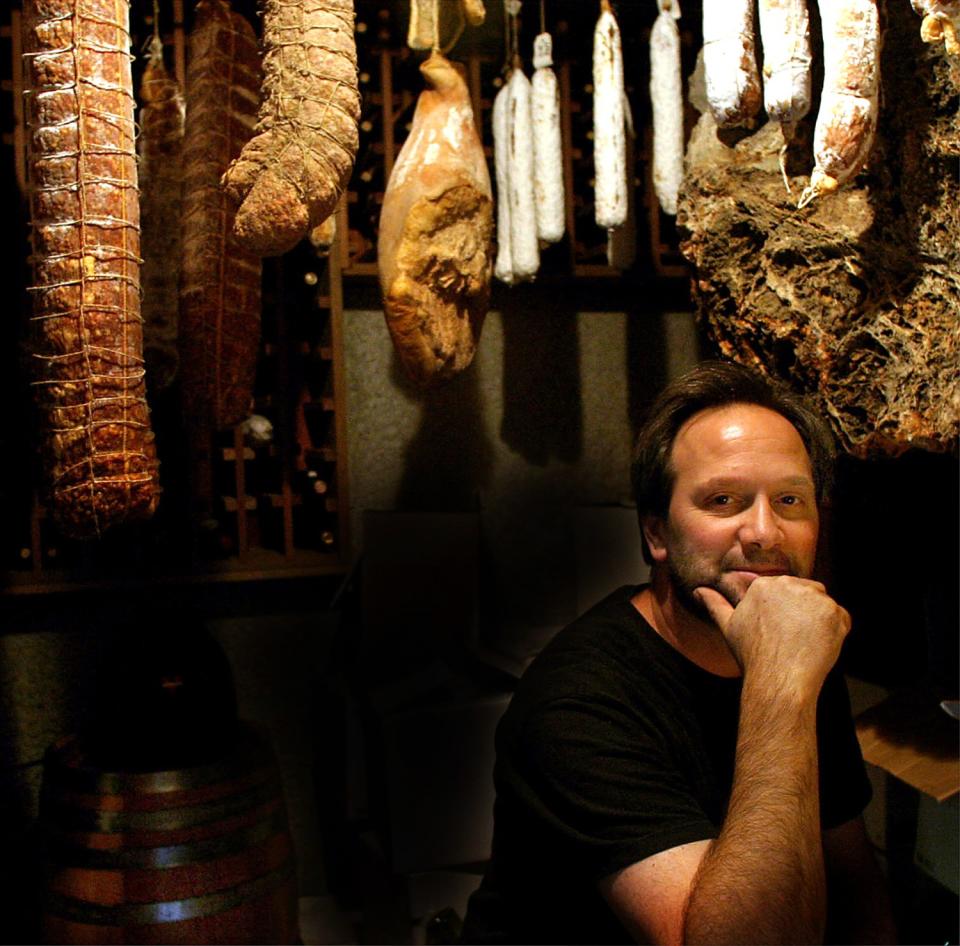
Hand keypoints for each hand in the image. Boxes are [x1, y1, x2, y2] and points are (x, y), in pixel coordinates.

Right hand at [695, 576, 850, 701]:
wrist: (778, 679)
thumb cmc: (752, 654)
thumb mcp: (728, 626)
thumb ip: (714, 603)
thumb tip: (697, 590)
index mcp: (764, 585)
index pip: (784, 590)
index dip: (785, 612)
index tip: (781, 632)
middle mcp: (790, 585)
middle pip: (805, 592)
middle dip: (803, 612)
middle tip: (793, 639)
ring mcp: (815, 598)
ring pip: (823, 604)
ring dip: (819, 621)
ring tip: (804, 643)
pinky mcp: (835, 613)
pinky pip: (841, 618)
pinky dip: (835, 632)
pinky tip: (819, 647)